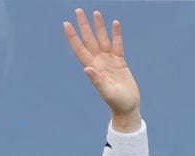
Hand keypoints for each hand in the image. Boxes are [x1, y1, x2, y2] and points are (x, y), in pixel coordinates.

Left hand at [63, 9, 140, 129]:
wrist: (128, 107)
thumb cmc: (117, 103)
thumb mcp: (107, 92)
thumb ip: (97, 81)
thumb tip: (87, 69)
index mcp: (93, 68)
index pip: (80, 49)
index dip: (73, 37)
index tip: (66, 24)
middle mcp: (99, 62)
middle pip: (89, 40)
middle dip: (84, 25)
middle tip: (78, 10)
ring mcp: (109, 61)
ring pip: (102, 39)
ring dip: (99, 26)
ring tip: (96, 12)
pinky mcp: (120, 62)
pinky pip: (117, 45)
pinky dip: (116, 34)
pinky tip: (114, 24)